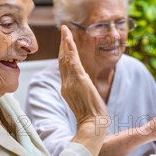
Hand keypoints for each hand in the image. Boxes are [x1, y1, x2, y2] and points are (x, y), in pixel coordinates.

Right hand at [58, 25, 108, 154]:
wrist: (93, 126)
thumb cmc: (92, 118)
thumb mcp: (85, 102)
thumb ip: (82, 91)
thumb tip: (84, 86)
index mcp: (67, 89)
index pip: (64, 68)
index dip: (63, 54)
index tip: (64, 43)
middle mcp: (66, 84)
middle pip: (62, 60)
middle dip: (62, 44)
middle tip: (64, 30)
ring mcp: (71, 82)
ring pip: (65, 58)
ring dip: (65, 42)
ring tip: (65, 30)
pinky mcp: (79, 80)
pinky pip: (72, 61)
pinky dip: (69, 48)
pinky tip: (68, 38)